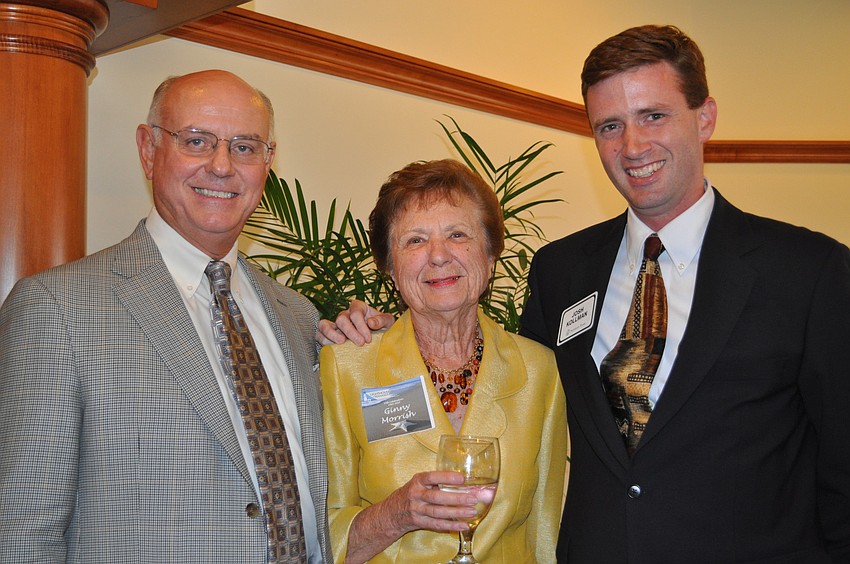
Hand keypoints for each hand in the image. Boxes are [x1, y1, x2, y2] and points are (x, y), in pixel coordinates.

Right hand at [315, 299, 395, 345]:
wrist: (376, 341)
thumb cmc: (382, 329)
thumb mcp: (388, 323)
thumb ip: (382, 320)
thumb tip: (371, 322)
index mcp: (359, 307)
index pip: (355, 312)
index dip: (361, 325)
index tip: (368, 338)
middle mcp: (345, 314)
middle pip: (341, 318)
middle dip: (351, 331)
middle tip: (360, 343)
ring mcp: (335, 325)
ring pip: (325, 324)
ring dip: (332, 334)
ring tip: (341, 343)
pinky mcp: (328, 335)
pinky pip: (319, 334)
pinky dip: (323, 340)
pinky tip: (332, 347)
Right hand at [344, 471, 479, 563]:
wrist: (392, 512)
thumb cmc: (412, 493)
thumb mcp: (420, 483)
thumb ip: (438, 482)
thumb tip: (465, 483)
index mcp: (418, 481)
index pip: (432, 477)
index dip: (446, 477)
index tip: (462, 479)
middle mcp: (416, 494)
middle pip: (436, 497)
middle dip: (456, 498)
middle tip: (473, 498)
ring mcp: (416, 510)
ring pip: (437, 512)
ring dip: (456, 512)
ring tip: (472, 512)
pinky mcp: (418, 522)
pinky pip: (436, 524)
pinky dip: (451, 525)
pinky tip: (463, 525)